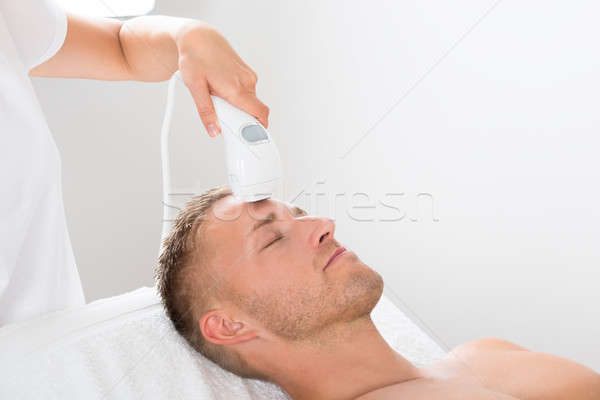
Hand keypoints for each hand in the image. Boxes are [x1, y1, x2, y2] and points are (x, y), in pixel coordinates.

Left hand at [176, 22, 268, 136]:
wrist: (198, 37)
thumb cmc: (195, 57)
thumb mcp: (195, 87)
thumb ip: (206, 112)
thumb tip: (214, 131)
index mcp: (237, 88)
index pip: (260, 113)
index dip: (259, 128)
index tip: (250, 137)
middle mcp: (247, 82)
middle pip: (253, 111)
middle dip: (240, 118)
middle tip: (221, 114)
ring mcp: (249, 77)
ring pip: (249, 102)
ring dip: (237, 106)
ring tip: (217, 95)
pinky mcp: (247, 74)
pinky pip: (247, 93)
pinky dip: (237, 97)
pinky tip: (222, 88)